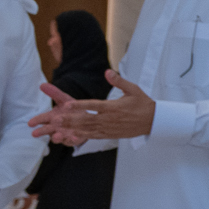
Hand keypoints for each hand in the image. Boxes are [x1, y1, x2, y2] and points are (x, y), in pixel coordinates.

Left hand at [29, 66, 155, 145]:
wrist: (153, 121)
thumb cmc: (143, 104)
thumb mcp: (133, 89)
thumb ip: (118, 81)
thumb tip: (108, 72)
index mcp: (114, 107)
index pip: (93, 106)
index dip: (79, 106)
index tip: (67, 105)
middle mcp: (109, 119)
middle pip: (86, 119)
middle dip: (70, 119)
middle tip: (55, 119)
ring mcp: (108, 128)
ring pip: (87, 129)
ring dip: (71, 128)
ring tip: (57, 128)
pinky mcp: (109, 134)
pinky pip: (93, 136)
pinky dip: (81, 136)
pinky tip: (70, 136)